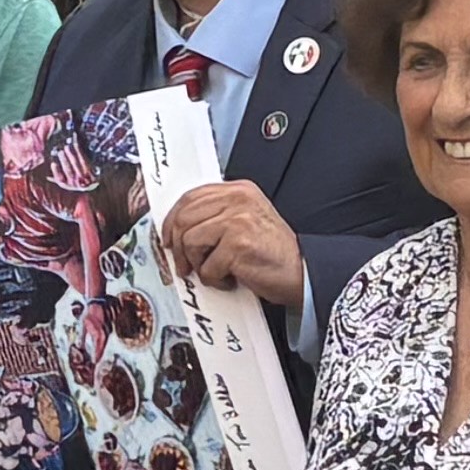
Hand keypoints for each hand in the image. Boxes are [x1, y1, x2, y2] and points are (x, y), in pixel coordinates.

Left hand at [156, 176, 303, 305]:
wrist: (301, 272)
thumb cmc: (273, 252)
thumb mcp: (246, 221)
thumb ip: (216, 216)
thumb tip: (178, 229)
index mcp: (238, 190)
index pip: (190, 197)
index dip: (172, 221)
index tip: (168, 239)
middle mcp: (238, 200)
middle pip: (184, 218)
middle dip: (178, 248)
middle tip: (185, 266)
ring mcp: (238, 220)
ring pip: (190, 241)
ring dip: (198, 265)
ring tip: (216, 271)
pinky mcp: (238, 244)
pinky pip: (206, 266)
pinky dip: (215, 279)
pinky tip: (231, 279)